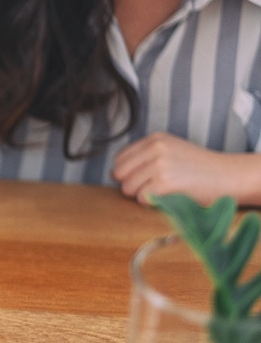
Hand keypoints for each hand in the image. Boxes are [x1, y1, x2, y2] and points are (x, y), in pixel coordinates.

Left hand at [112, 132, 243, 205]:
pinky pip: (141, 198)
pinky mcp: (165, 182)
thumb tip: (114, 173)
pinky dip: (150, 203)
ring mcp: (160, 164)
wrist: (228, 176)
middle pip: (119, 173)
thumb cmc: (199, 168)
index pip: (119, 159)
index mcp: (154, 139)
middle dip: (130, 184)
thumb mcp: (171, 150)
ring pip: (127, 187)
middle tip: (150, 187)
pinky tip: (167, 197)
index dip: (127, 173)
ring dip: (140, 195)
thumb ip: (145, 156)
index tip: (142, 178)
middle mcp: (155, 148)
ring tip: (162, 191)